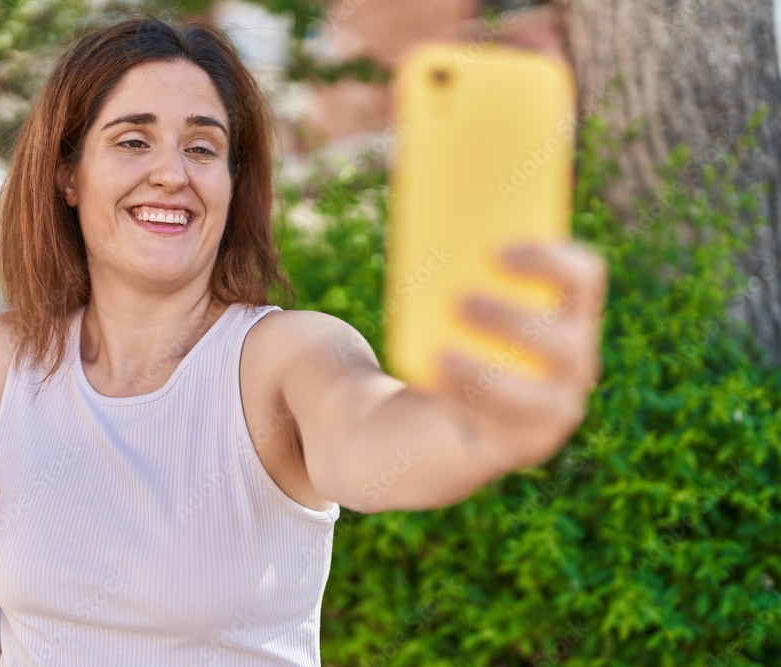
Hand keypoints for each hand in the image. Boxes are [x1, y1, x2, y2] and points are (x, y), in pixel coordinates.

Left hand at [437, 241, 606, 470]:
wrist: (430, 423)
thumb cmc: (444, 343)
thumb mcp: (443, 296)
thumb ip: (443, 249)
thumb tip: (408, 163)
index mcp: (565, 312)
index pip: (584, 277)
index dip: (549, 260)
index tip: (496, 250)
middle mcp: (574, 361)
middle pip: (565, 340)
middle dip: (514, 320)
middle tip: (461, 302)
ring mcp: (554, 409)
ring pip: (542, 395)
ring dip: (491, 372)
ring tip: (443, 356)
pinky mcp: (525, 445)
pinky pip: (507, 428)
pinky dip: (469, 404)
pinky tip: (435, 386)